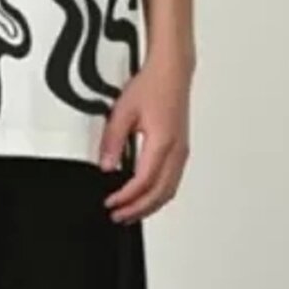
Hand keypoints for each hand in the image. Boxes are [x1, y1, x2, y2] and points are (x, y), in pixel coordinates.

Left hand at [97, 59, 192, 223]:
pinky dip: (159, 195)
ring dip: (150, 205)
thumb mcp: (123, 112)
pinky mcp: (181, 150)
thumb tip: (106, 166)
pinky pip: (173, 181)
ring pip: (169, 191)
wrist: (172, 72)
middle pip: (160, 193)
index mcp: (162, 142)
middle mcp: (176, 151)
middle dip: (138, 209)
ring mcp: (182, 151)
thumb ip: (112, 141)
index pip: (144, 182)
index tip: (111, 204)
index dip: (126, 198)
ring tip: (130, 212)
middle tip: (119, 216)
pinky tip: (146, 196)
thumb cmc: (152, 86)